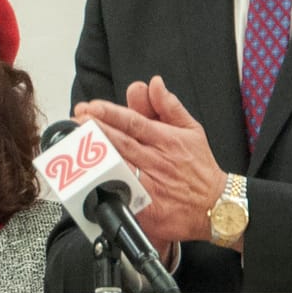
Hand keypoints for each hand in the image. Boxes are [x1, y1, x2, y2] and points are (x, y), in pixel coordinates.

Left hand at [73, 74, 226, 248]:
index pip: (134, 122)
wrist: (216, 206)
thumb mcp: (191, 130)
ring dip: (95, 157)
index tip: (91, 107)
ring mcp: (152, 185)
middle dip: (96, 131)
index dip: (111, 114)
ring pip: (119, 168)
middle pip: (122, 143)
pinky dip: (107, 189)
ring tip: (75, 146)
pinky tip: (90, 181)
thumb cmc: (199, 168)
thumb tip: (154, 83)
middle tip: (76, 121)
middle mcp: (157, 161)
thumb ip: (168, 106)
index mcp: (166, 140)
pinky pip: (124, 197)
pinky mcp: (148, 209)